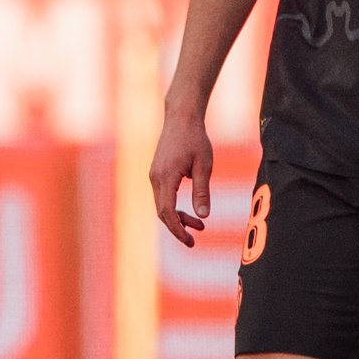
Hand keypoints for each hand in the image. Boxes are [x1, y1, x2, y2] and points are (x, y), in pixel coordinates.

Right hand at [149, 105, 211, 247]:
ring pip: (161, 205)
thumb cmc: (195, 139)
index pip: (167, 212)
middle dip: (178, 227)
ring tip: (199, 224)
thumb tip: (204, 216)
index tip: (190, 241)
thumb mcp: (204, 166)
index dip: (178, 229)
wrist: (181, 117)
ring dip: (178, 217)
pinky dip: (174, 206)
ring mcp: (154, 175)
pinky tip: (190, 209)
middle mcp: (155, 178)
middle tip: (195, 238)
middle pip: (162, 212)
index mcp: (166, 177)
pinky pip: (162, 196)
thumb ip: (202, 192)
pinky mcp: (157, 172)